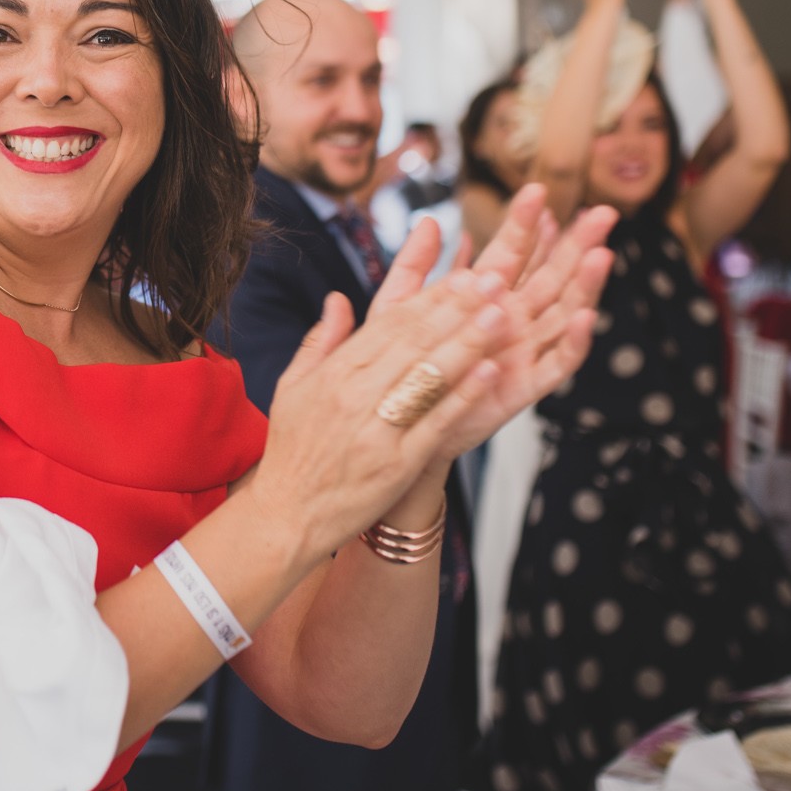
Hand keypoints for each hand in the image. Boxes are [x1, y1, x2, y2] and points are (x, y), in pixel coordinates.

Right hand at [249, 184, 613, 558]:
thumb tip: (339, 298)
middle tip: (495, 281)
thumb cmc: (293, 451)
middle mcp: (355, 395)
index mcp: (334, 373)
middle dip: (459, 308)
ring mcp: (377, 429)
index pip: (390, 324)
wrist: (288, 515)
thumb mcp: (293, 387)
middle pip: (415, 341)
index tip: (464, 275)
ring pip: (429, 376)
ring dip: (469, 343)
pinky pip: (435, 422)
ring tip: (503, 315)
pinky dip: (463, 397)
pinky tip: (489, 374)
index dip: (431, 298)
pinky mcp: (396, 463)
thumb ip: (320, 340)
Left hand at [380, 188, 616, 462]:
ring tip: (601, 255)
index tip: (536, 191)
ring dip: (585, 286)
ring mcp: (523, 352)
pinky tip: (585, 318)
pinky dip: (574, 342)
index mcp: (484, 298)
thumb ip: (414, 266)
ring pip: (564, 313)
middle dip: (577, 245)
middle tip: (601, 213)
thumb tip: (429, 222)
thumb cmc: (401, 366)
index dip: (525, 225)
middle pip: (552, 276)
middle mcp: (512, 321)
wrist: (401, 424)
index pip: (512, 254)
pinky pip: (558, 364)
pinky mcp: (525, 387)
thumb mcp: (397, 309)